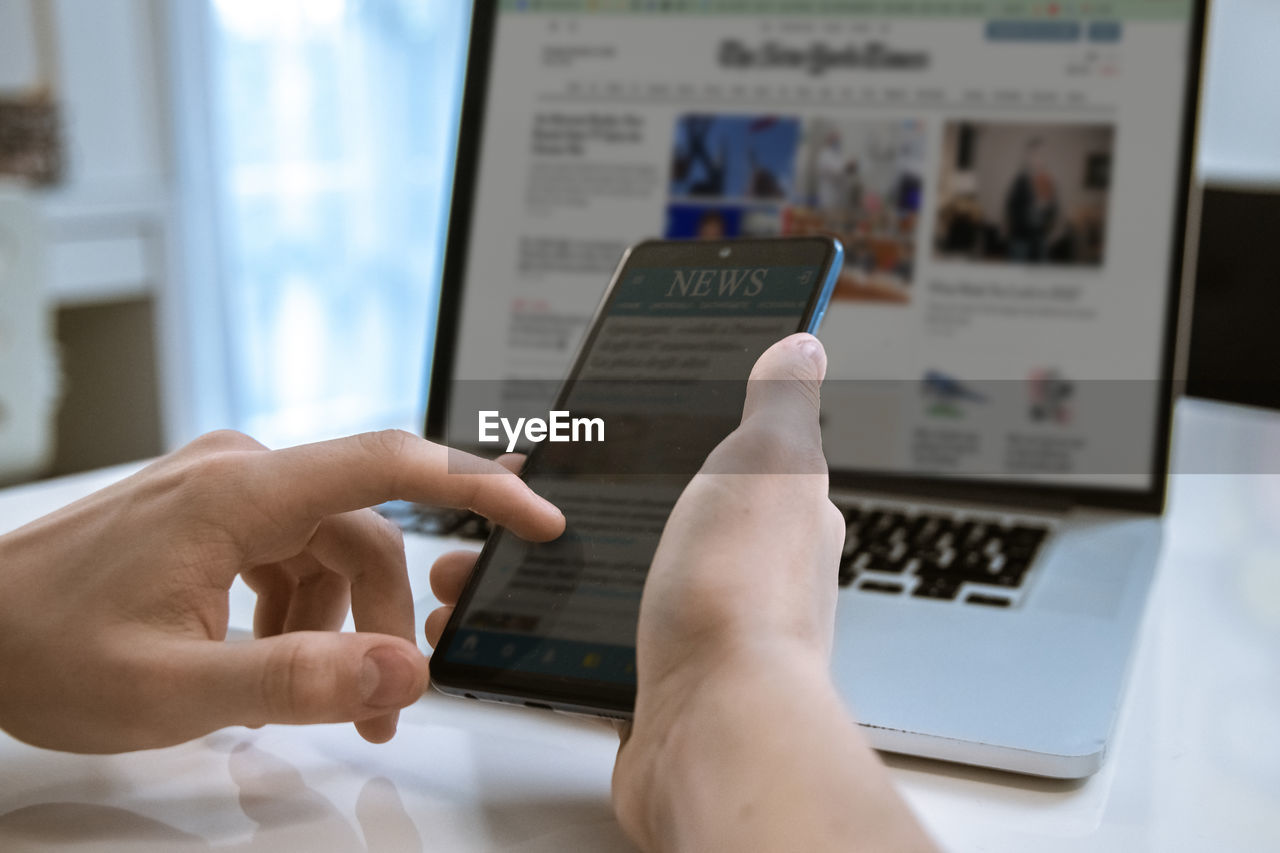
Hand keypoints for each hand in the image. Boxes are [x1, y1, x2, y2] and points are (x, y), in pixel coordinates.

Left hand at [0, 429, 562, 752]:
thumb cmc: (40, 647)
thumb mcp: (174, 690)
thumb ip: (297, 680)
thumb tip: (404, 670)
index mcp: (239, 494)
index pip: (392, 465)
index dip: (479, 485)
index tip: (537, 521)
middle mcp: (240, 473)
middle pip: (364, 534)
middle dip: (386, 620)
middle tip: (384, 708)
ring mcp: (223, 488)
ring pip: (331, 547)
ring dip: (341, 622)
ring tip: (316, 697)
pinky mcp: (210, 511)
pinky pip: (291, 552)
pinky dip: (302, 609)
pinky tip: (272, 659)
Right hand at [426, 335, 931, 851]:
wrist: (713, 732)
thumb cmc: (741, 597)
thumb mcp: (767, 462)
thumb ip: (779, 403)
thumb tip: (800, 346)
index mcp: (766, 511)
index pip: (700, 456)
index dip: (635, 445)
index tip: (572, 444)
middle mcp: (734, 569)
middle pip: (633, 519)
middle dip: (558, 510)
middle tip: (496, 503)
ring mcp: (691, 628)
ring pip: (595, 581)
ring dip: (527, 572)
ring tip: (465, 568)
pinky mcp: (650, 681)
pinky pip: (576, 643)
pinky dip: (527, 633)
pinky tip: (487, 624)